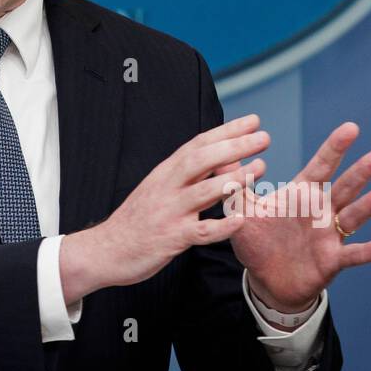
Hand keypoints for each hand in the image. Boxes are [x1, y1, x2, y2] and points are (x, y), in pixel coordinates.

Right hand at [61, 114, 269, 300]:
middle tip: (263, 137)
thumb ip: (188, 174)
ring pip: (204, 192)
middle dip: (234, 146)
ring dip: (233, 180)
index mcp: (166, 172)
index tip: (252, 121)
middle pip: (201, 160)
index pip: (198, 144)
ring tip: (260, 169)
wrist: (106, 249)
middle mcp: (167, 187)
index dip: (226, 131)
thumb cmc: (139, 219)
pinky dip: (222, 226)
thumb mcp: (160, 187)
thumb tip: (222, 156)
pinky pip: (200, 232)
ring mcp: (169, 212)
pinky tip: (241, 220)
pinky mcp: (171, 238)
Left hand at [222, 121, 370, 312]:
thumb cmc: (258, 240)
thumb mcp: (243, 211)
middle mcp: (321, 210)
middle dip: (363, 170)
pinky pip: (353, 254)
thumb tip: (217, 155)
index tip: (351, 127)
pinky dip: (369, 251)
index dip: (335, 148)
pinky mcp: (332, 260)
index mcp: (302, 194)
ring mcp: (329, 235)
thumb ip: (235, 184)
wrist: (265, 280)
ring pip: (355, 216)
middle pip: (345, 186)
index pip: (321, 166)